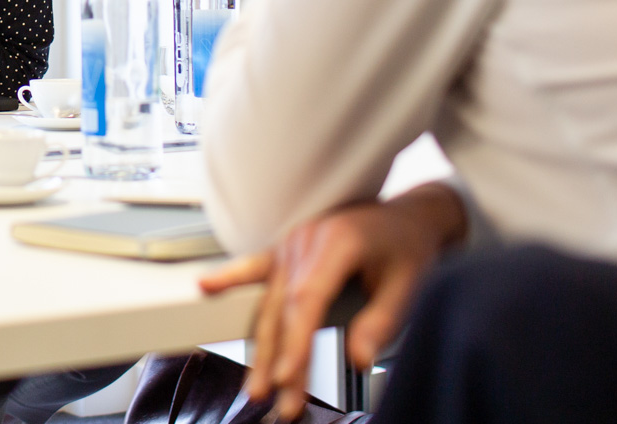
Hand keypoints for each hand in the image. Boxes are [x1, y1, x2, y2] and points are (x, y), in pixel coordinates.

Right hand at [197, 183, 465, 419]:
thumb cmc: (407, 246)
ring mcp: (292, 243)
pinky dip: (229, 278)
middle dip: (277, 358)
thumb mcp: (409, 284)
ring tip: (256, 386)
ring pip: (268, 299)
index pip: (308, 299)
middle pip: (283, 306)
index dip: (295, 341)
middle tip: (275, 399)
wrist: (406, 217)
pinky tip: (206, 286)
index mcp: (338, 242)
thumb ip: (382, 321)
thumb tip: (358, 359)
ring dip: (261, 345)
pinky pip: (254, 268)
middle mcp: (307, 240)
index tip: (288, 378)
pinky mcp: (285, 251)